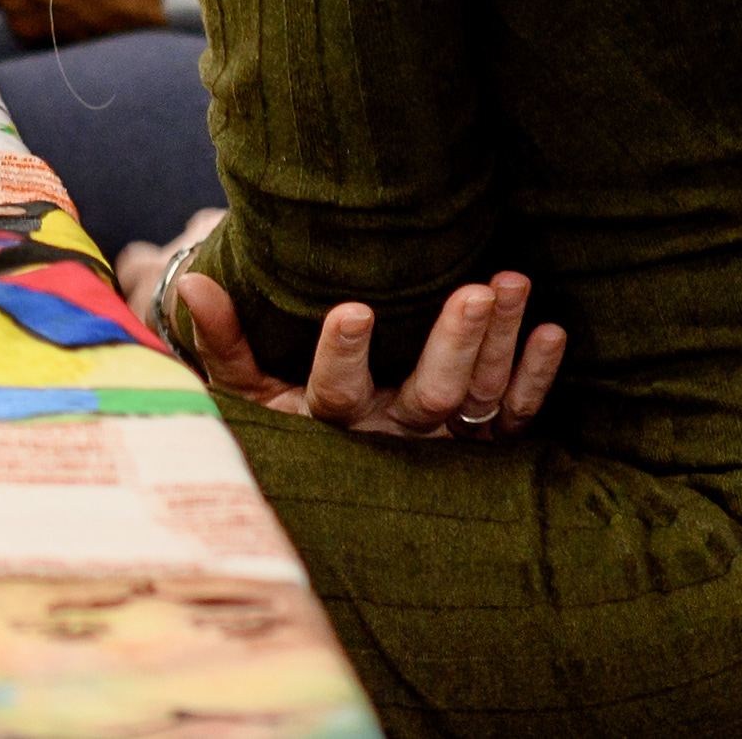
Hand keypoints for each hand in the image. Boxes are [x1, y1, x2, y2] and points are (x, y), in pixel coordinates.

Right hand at [146, 248, 562, 446]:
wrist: (340, 460)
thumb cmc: (282, 403)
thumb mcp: (243, 381)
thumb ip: (221, 336)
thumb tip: (191, 283)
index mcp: (331, 423)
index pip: (337, 392)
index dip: (344, 354)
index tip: (355, 307)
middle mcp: (393, 435)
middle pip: (429, 396)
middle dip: (454, 342)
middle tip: (475, 289)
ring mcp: (444, 440)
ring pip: (480, 397)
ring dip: (500, 343)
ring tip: (512, 283)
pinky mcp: (483, 441)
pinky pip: (518, 415)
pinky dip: (536, 376)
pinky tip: (550, 330)